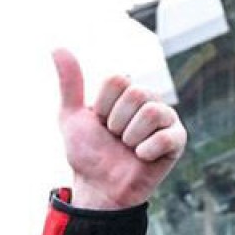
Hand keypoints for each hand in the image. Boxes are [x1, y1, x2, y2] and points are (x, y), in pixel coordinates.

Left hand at [53, 48, 185, 209]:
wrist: (97, 186)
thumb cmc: (87, 152)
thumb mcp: (71, 116)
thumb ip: (69, 83)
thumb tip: (57, 47)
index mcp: (126, 92)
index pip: (117, 79)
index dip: (102, 105)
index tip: (99, 121)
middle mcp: (150, 100)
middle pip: (137, 92)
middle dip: (116, 121)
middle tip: (114, 137)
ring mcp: (167, 120)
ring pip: (152, 111)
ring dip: (130, 137)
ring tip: (128, 147)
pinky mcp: (177, 141)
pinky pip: (166, 136)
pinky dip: (146, 151)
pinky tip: (141, 157)